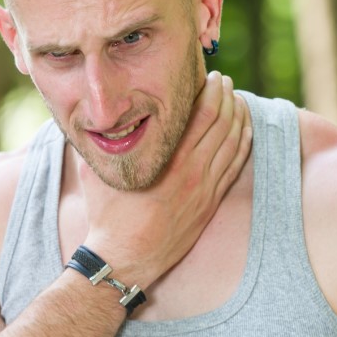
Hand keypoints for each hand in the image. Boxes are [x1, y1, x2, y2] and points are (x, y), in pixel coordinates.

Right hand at [80, 71, 251, 285]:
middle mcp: (192, 172)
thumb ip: (101, 142)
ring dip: (239, 118)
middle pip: (221, 124)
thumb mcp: (99, 172)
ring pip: (233, 144)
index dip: (210, 92)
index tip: (212, 77)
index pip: (201, 115)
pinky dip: (243, 145)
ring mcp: (204, 190)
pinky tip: (245, 132)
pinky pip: (234, 168)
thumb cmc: (107, 216)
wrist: (124, 260)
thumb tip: (91, 116)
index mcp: (168, 160)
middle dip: (227, 98)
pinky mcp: (209, 205)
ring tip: (239, 100)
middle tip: (226, 82)